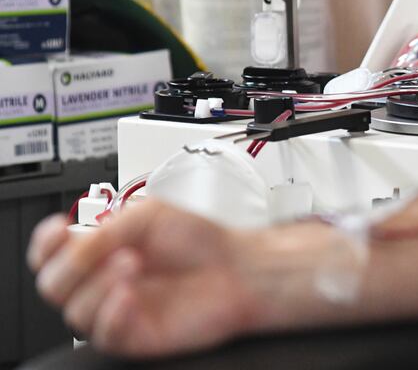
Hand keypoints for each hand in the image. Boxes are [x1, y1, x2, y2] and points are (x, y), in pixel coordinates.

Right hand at [27, 199, 270, 357]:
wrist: (238, 269)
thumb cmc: (202, 241)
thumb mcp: (148, 216)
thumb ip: (104, 231)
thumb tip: (73, 246)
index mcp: (102, 250)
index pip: (51, 254)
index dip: (45, 244)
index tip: (60, 229)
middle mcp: (105, 281)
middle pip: (52, 285)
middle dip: (72, 265)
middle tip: (107, 250)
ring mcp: (118, 310)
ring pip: (75, 311)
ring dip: (99, 284)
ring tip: (134, 264)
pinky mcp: (135, 335)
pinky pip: (104, 334)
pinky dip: (112, 312)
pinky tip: (130, 294)